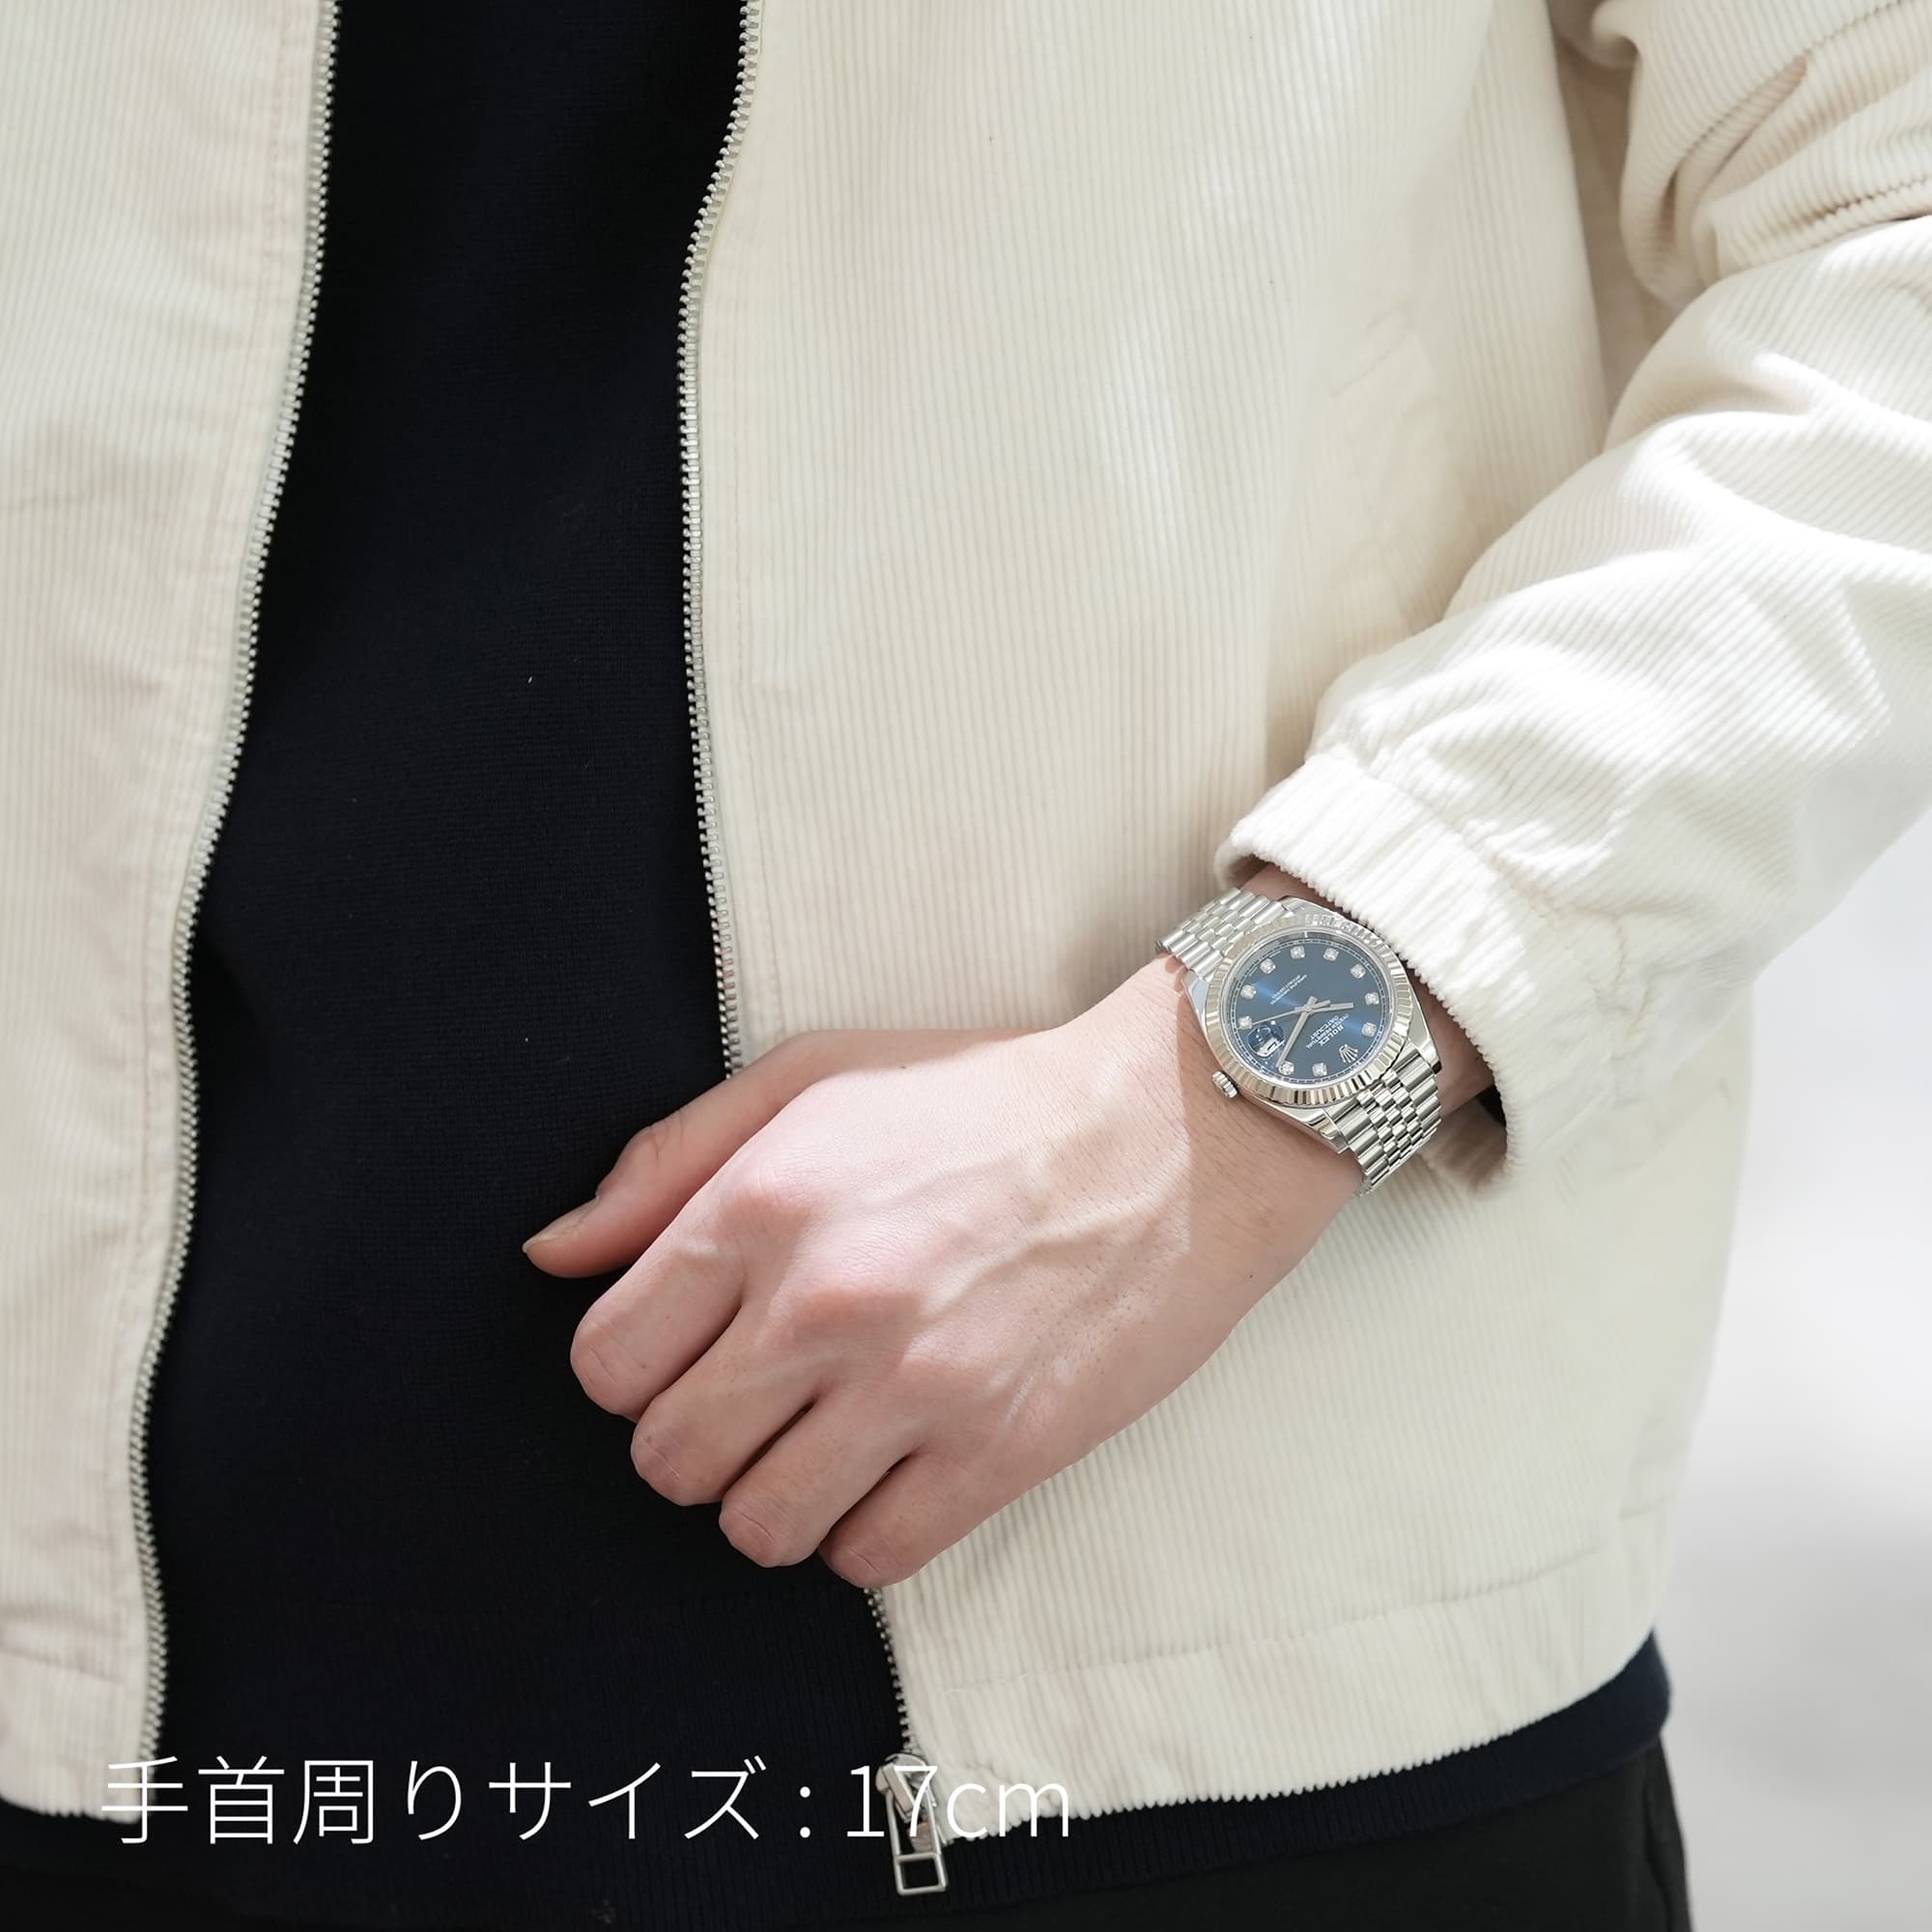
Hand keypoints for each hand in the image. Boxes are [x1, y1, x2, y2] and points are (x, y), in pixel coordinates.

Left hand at [520, 953, 1361, 1587]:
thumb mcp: (813, 1079)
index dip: (633, 1366)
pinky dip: (864, 1532)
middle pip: (667, 1459)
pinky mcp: (997, 1452)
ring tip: (823, 1442)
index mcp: (762, 1203)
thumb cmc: (984, 1097)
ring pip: (756, 1529)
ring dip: (775, 1496)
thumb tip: (555, 1255)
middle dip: (694, 1440)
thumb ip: (667, 1164)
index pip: (606, 1361)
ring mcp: (913, 1387)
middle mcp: (824, 1302)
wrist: (1170, 1133)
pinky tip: (893, 1468)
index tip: (686, 1351)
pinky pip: (869, 1560)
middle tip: (755, 1400)